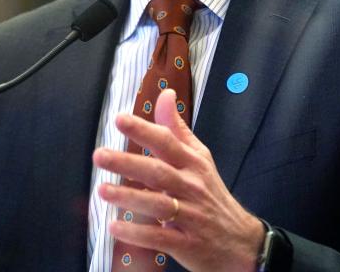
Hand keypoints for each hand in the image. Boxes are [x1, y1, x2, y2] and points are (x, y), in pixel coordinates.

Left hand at [93, 88, 265, 271]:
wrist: (240, 242)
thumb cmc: (211, 194)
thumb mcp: (200, 159)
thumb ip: (177, 129)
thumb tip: (165, 94)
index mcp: (193, 164)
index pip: (167, 142)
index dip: (144, 130)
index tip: (119, 119)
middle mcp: (192, 187)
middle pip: (159, 172)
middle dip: (128, 163)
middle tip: (100, 155)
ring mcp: (191, 216)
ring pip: (159, 204)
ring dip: (129, 197)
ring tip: (102, 190)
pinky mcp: (187, 244)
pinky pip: (160, 237)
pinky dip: (138, 232)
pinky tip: (115, 226)